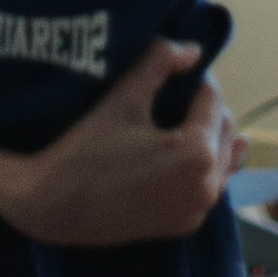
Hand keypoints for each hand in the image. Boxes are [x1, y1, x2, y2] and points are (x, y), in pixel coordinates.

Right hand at [0, 35, 243, 246]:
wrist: (54, 205)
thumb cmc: (86, 148)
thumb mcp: (124, 97)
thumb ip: (161, 62)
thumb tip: (193, 50)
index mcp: (198, 152)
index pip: (212, 98)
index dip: (194, 77)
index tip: (174, 67)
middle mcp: (207, 187)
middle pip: (223, 129)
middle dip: (205, 106)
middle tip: (176, 90)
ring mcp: (196, 211)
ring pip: (221, 160)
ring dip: (208, 135)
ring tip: (182, 115)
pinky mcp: (184, 225)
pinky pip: (208, 187)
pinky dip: (203, 167)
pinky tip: (191, 151)